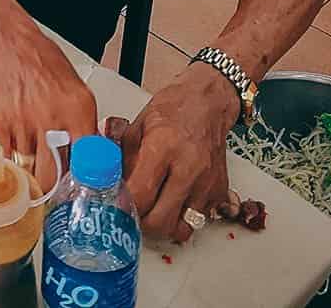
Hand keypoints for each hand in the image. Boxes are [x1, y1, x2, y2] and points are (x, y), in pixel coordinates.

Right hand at [0, 16, 96, 192]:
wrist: (16, 50)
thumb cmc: (49, 67)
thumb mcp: (80, 94)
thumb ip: (86, 126)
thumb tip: (92, 155)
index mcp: (77, 111)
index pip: (84, 160)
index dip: (83, 179)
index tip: (82, 188)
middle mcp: (50, 119)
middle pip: (51, 175)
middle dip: (54, 186)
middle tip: (58, 186)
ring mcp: (23, 124)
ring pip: (30, 166)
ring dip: (35, 165)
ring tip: (40, 150)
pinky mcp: (3, 125)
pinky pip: (12, 153)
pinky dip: (18, 151)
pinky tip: (25, 136)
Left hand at [105, 63, 239, 242]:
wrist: (207, 101)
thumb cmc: (173, 109)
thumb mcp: (136, 128)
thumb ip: (123, 160)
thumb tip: (110, 188)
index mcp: (163, 148)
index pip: (140, 196)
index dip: (124, 207)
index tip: (117, 205)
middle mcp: (188, 168)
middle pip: (161, 221)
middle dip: (143, 223)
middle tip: (135, 213)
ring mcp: (207, 182)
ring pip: (182, 227)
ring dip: (165, 224)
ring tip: (155, 208)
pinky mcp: (220, 190)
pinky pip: (199, 219)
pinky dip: (184, 216)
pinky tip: (174, 200)